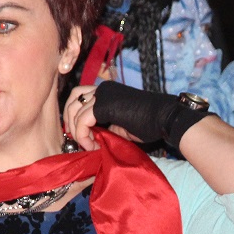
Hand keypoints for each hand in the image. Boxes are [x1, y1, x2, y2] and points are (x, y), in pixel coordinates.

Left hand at [65, 81, 209, 149]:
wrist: (164, 118)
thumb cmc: (149, 123)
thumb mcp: (121, 125)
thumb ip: (106, 126)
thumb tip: (93, 137)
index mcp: (107, 90)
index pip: (80, 97)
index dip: (75, 115)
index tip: (81, 135)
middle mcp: (102, 88)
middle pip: (72, 100)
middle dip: (70, 121)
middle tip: (76, 139)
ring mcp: (102, 94)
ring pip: (75, 111)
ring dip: (77, 132)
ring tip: (87, 145)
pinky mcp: (104, 105)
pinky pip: (82, 121)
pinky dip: (83, 135)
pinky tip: (92, 145)